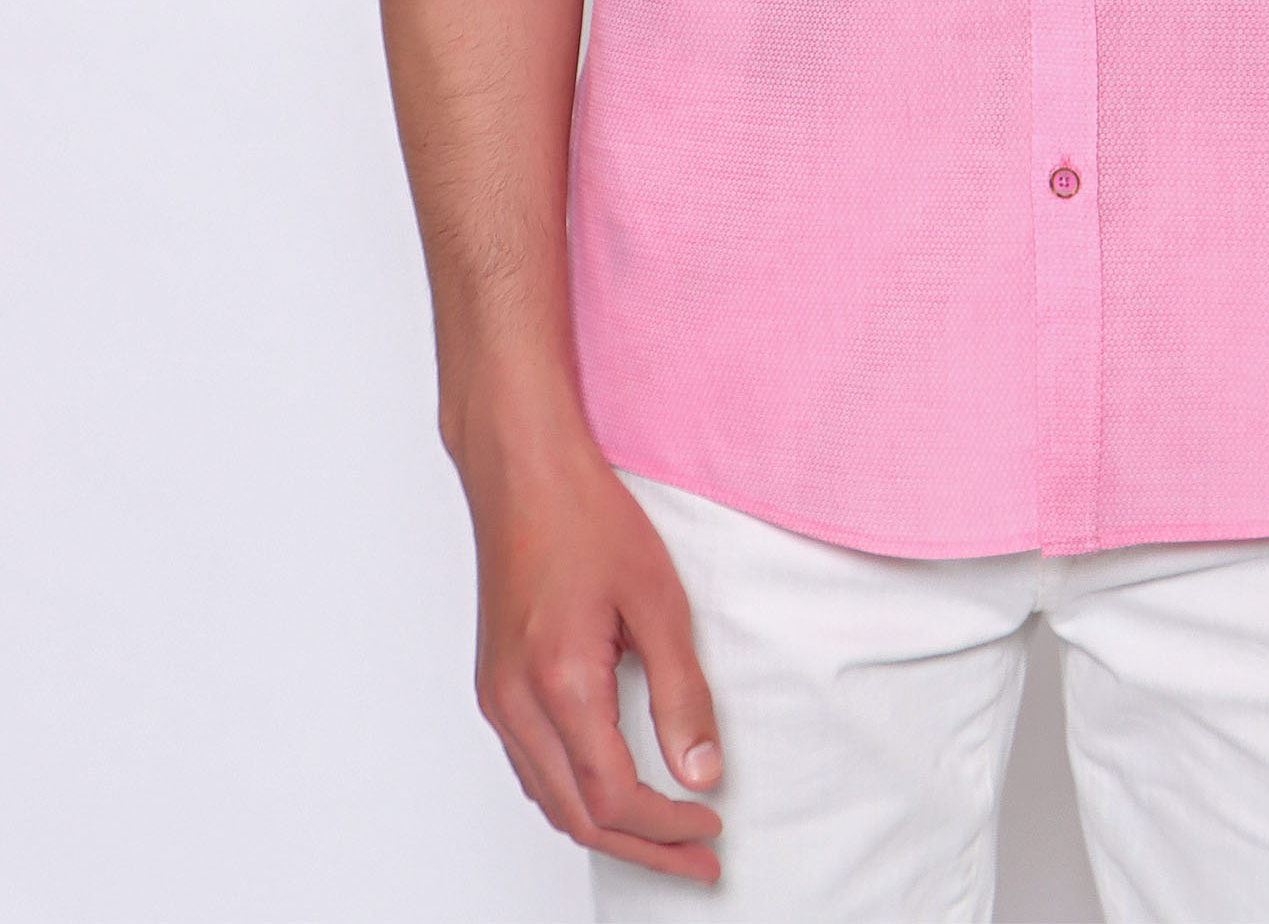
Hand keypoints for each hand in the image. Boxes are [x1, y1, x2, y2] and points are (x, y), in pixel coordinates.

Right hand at [462, 426, 725, 882]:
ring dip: (607, 828)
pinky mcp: (493, 685)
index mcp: (560, 684)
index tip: (711, 827)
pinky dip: (573, 797)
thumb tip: (702, 773)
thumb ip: (683, 694)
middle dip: (643, 848)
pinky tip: (609, 792)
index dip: (668, 827)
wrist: (522, 471)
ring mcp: (496, 698)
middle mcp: (516, 703)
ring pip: (549, 800)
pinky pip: (531, 769)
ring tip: (664, 836)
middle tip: (698, 860)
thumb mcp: (658, 599)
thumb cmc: (586, 517)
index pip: (614, 796)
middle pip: (578, 817)